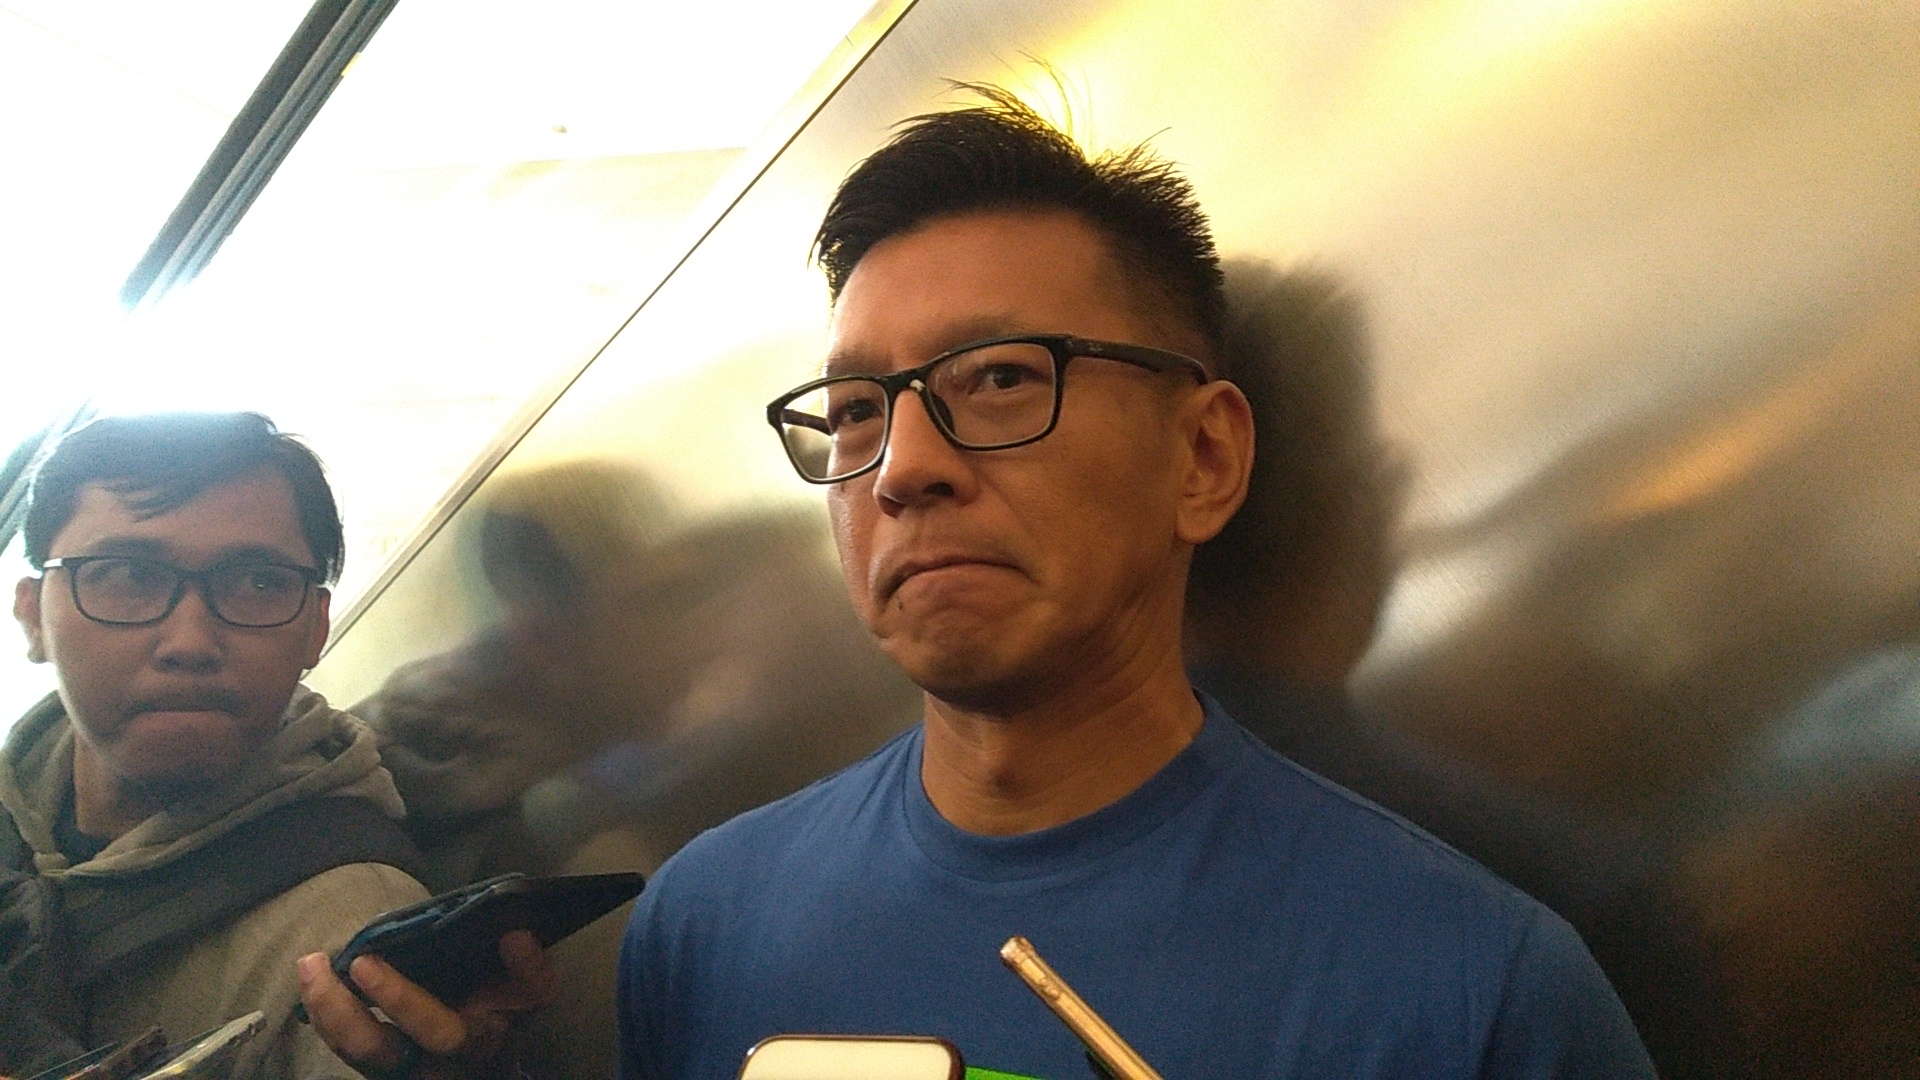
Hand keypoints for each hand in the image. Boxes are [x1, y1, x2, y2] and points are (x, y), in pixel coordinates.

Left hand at [296, 931, 559, 1078]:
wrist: (488, 1041)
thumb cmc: (508, 1006)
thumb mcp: (533, 992)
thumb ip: (532, 970)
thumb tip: (514, 937)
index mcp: (470, 1044)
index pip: (436, 1032)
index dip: (402, 1000)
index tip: (367, 961)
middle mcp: (428, 1065)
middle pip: (376, 1052)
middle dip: (343, 1012)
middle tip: (323, 965)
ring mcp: (397, 1065)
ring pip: (352, 1050)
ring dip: (324, 1007)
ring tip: (311, 963)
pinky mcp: (376, 1056)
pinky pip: (342, 1041)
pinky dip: (324, 1010)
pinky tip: (315, 974)